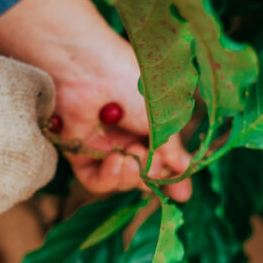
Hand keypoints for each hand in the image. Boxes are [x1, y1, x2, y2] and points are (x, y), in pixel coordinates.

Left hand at [0, 0, 192, 200]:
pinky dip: (107, 177)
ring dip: (130, 178)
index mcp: (150, 120)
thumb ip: (171, 148)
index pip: (164, 156)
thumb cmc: (129, 81)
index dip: (173, 177)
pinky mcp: (78, 150)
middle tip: (153, 166)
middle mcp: (126, 133)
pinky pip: (94, 178)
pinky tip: (116, 162)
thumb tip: (185, 170)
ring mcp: (103, 143)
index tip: (182, 194)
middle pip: (143, 173)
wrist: (88, 69)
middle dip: (152, 176)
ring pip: (120, 179)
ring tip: (132, 161)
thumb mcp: (161, 117)